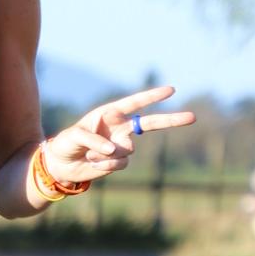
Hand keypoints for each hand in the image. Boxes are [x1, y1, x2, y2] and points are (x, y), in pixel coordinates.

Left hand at [42, 84, 196, 183]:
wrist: (61, 164)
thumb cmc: (65, 143)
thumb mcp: (73, 136)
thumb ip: (93, 139)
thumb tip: (114, 150)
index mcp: (110, 113)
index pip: (135, 103)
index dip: (152, 96)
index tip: (171, 90)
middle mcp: (120, 128)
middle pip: (151, 123)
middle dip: (172, 120)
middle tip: (193, 117)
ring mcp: (121, 145)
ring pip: (128, 150)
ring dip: (107, 154)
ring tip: (89, 154)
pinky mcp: (118, 162)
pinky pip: (120, 164)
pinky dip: (106, 165)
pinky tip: (93, 164)